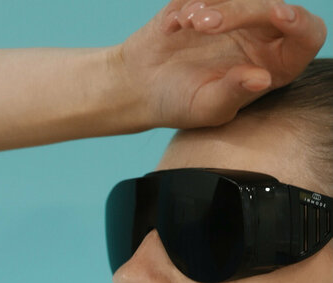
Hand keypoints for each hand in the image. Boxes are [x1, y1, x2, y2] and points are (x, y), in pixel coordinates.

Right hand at [117, 0, 327, 129]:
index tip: (280, 15)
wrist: (141, 84)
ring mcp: (241, 13)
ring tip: (188, 24)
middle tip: (204, 25)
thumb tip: (262, 78)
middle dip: (240, 10)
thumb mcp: (206, 106)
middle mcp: (264, 35)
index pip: (307, 36)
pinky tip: (175, 25)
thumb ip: (234, 93)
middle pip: (272, 7)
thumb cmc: (178, 103)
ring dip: (215, 6)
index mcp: (273, 65)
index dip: (300, 23)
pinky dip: (196, 1)